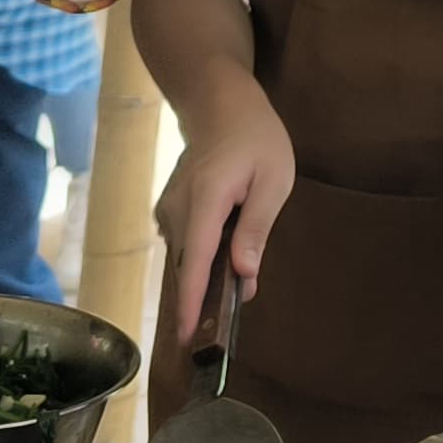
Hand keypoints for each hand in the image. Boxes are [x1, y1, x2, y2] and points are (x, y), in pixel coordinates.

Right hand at [159, 80, 296, 341]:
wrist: (221, 105)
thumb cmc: (256, 139)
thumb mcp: (273, 181)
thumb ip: (256, 229)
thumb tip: (244, 274)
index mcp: (205, 201)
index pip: (194, 262)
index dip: (190, 303)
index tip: (187, 337)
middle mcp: (177, 209)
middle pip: (188, 267)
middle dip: (203, 299)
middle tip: (224, 323)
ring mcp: (168, 210)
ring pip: (187, 258)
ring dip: (206, 278)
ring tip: (231, 288)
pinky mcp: (169, 211)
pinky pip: (186, 245)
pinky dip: (202, 259)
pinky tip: (224, 258)